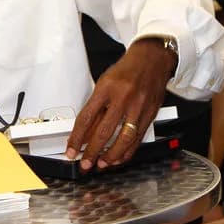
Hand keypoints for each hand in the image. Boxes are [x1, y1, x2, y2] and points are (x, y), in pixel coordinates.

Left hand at [67, 38, 174, 170]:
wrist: (152, 59)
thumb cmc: (126, 70)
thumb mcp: (104, 82)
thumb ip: (96, 107)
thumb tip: (85, 132)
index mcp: (107, 88)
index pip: (87, 117)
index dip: (77, 137)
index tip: (71, 149)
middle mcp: (123, 97)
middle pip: (105, 131)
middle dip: (93, 152)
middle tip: (85, 163)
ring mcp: (138, 106)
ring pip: (124, 138)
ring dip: (111, 156)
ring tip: (102, 164)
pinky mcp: (150, 113)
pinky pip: (138, 137)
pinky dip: (128, 151)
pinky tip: (120, 157)